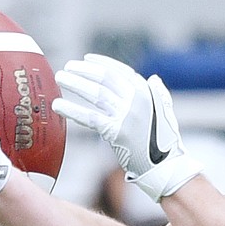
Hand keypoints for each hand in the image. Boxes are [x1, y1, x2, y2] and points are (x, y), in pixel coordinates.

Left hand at [53, 54, 201, 201]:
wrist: (165, 167)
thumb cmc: (165, 142)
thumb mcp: (166, 113)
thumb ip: (159, 94)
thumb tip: (153, 78)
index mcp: (147, 93)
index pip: (121, 71)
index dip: (102, 63)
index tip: (86, 59)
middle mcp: (137, 101)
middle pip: (105, 78)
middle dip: (83, 70)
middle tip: (67, 68)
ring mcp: (127, 116)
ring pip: (95, 94)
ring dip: (75, 84)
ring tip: (60, 79)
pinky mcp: (117, 132)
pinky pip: (90, 117)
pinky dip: (72, 110)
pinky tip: (58, 106)